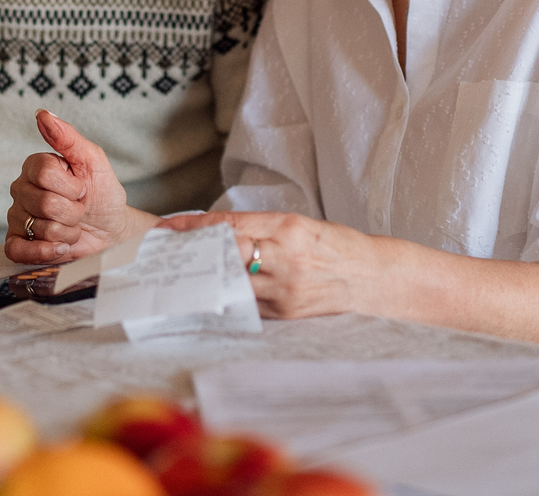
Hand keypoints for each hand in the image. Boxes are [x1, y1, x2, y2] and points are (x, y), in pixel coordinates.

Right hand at [4, 110, 141, 263]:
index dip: (71, 186)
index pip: (44, 173)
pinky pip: (17, 250)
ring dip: (67, 232)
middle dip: (73, 212)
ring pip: (39, 228)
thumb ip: (67, 136)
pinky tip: (60, 246)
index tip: (83, 188)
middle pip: (43, 203)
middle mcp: (21, 189)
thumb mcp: (93, 160)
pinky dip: (45, 252)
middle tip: (79, 210)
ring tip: (72, 227)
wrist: (110, 230)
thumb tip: (43, 114)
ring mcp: (17, 217)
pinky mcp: (17, 244)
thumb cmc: (102, 194)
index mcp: (35, 166)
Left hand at [159, 210, 376, 318]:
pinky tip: (210, 292)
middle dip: (193, 253)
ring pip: (230, 283)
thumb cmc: (336, 247)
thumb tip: (217, 232)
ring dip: (204, 277)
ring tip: (181, 271)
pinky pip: (247, 303)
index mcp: (289, 229)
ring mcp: (285, 291)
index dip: (194, 227)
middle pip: (224, 256)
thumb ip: (260, 228)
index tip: (169, 227)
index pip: (230, 226)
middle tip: (165, 251)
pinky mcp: (286, 314)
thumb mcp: (300, 225)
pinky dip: (227, 295)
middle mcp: (286, 259)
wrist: (373, 279)